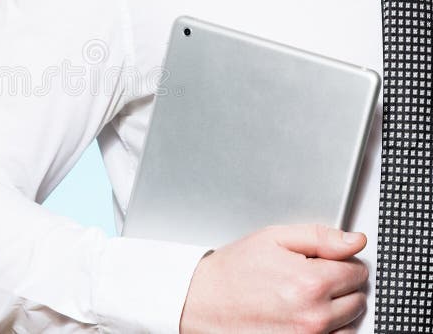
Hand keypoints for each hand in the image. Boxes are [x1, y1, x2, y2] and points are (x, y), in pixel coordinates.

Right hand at [179, 224, 368, 333]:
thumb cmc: (233, 271)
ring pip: (350, 322)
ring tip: (303, 297)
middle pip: (358, 298)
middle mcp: (314, 316)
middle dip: (339, 285)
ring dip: (336, 309)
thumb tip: (355, 242)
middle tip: (308, 277)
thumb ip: (320, 237)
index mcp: (310, 282)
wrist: (202, 301)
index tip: (321, 261)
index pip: (357, 270)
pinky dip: (326, 329)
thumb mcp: (273, 238)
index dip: (340, 261)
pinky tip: (302, 315)